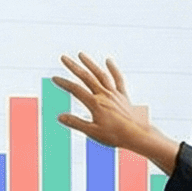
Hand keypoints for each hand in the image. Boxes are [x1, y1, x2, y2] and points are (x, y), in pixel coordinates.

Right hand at [51, 53, 180, 167]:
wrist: (137, 135)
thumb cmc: (115, 136)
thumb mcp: (92, 132)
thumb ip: (76, 123)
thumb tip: (59, 117)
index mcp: (95, 104)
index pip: (76, 90)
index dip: (64, 83)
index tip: (54, 78)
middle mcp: (104, 95)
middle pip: (86, 77)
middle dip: (73, 66)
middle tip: (63, 58)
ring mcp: (114, 94)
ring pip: (100, 74)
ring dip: (90, 64)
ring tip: (81, 54)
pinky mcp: (123, 96)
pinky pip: (118, 79)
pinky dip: (113, 69)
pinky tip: (108, 61)